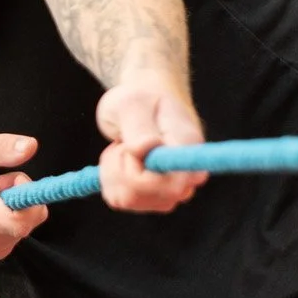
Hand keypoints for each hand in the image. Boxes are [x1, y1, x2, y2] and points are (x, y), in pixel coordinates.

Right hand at [0, 131, 47, 258]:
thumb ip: (0, 147)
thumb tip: (30, 147)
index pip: (20, 220)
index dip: (31, 198)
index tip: (18, 177)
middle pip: (26, 221)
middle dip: (19, 197)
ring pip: (24, 227)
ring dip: (13, 207)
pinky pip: (16, 233)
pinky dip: (8, 218)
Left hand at [96, 77, 206, 212]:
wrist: (144, 104)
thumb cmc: (141, 97)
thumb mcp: (133, 104)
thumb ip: (139, 127)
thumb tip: (147, 148)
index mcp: (188, 150)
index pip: (174, 186)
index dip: (143, 177)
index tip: (129, 148)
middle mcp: (185, 177)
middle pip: (144, 196)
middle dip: (120, 168)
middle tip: (123, 142)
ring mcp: (170, 191)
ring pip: (128, 199)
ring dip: (112, 171)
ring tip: (123, 146)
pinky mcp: (151, 197)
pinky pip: (120, 199)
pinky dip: (110, 178)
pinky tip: (120, 159)